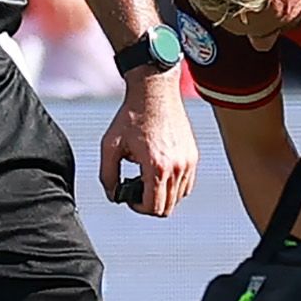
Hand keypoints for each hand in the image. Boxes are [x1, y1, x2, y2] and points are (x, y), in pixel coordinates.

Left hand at [97, 65, 195, 216]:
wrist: (154, 92)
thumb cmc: (132, 116)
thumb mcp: (110, 145)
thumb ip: (107, 175)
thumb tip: (114, 195)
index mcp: (156, 166)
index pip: (154, 207)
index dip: (138, 208)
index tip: (129, 197)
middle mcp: (177, 167)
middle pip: (167, 207)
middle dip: (149, 205)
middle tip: (136, 190)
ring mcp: (188, 162)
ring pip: (178, 197)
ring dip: (162, 195)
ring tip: (146, 178)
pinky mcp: (193, 155)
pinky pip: (186, 184)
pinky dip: (173, 186)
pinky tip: (158, 172)